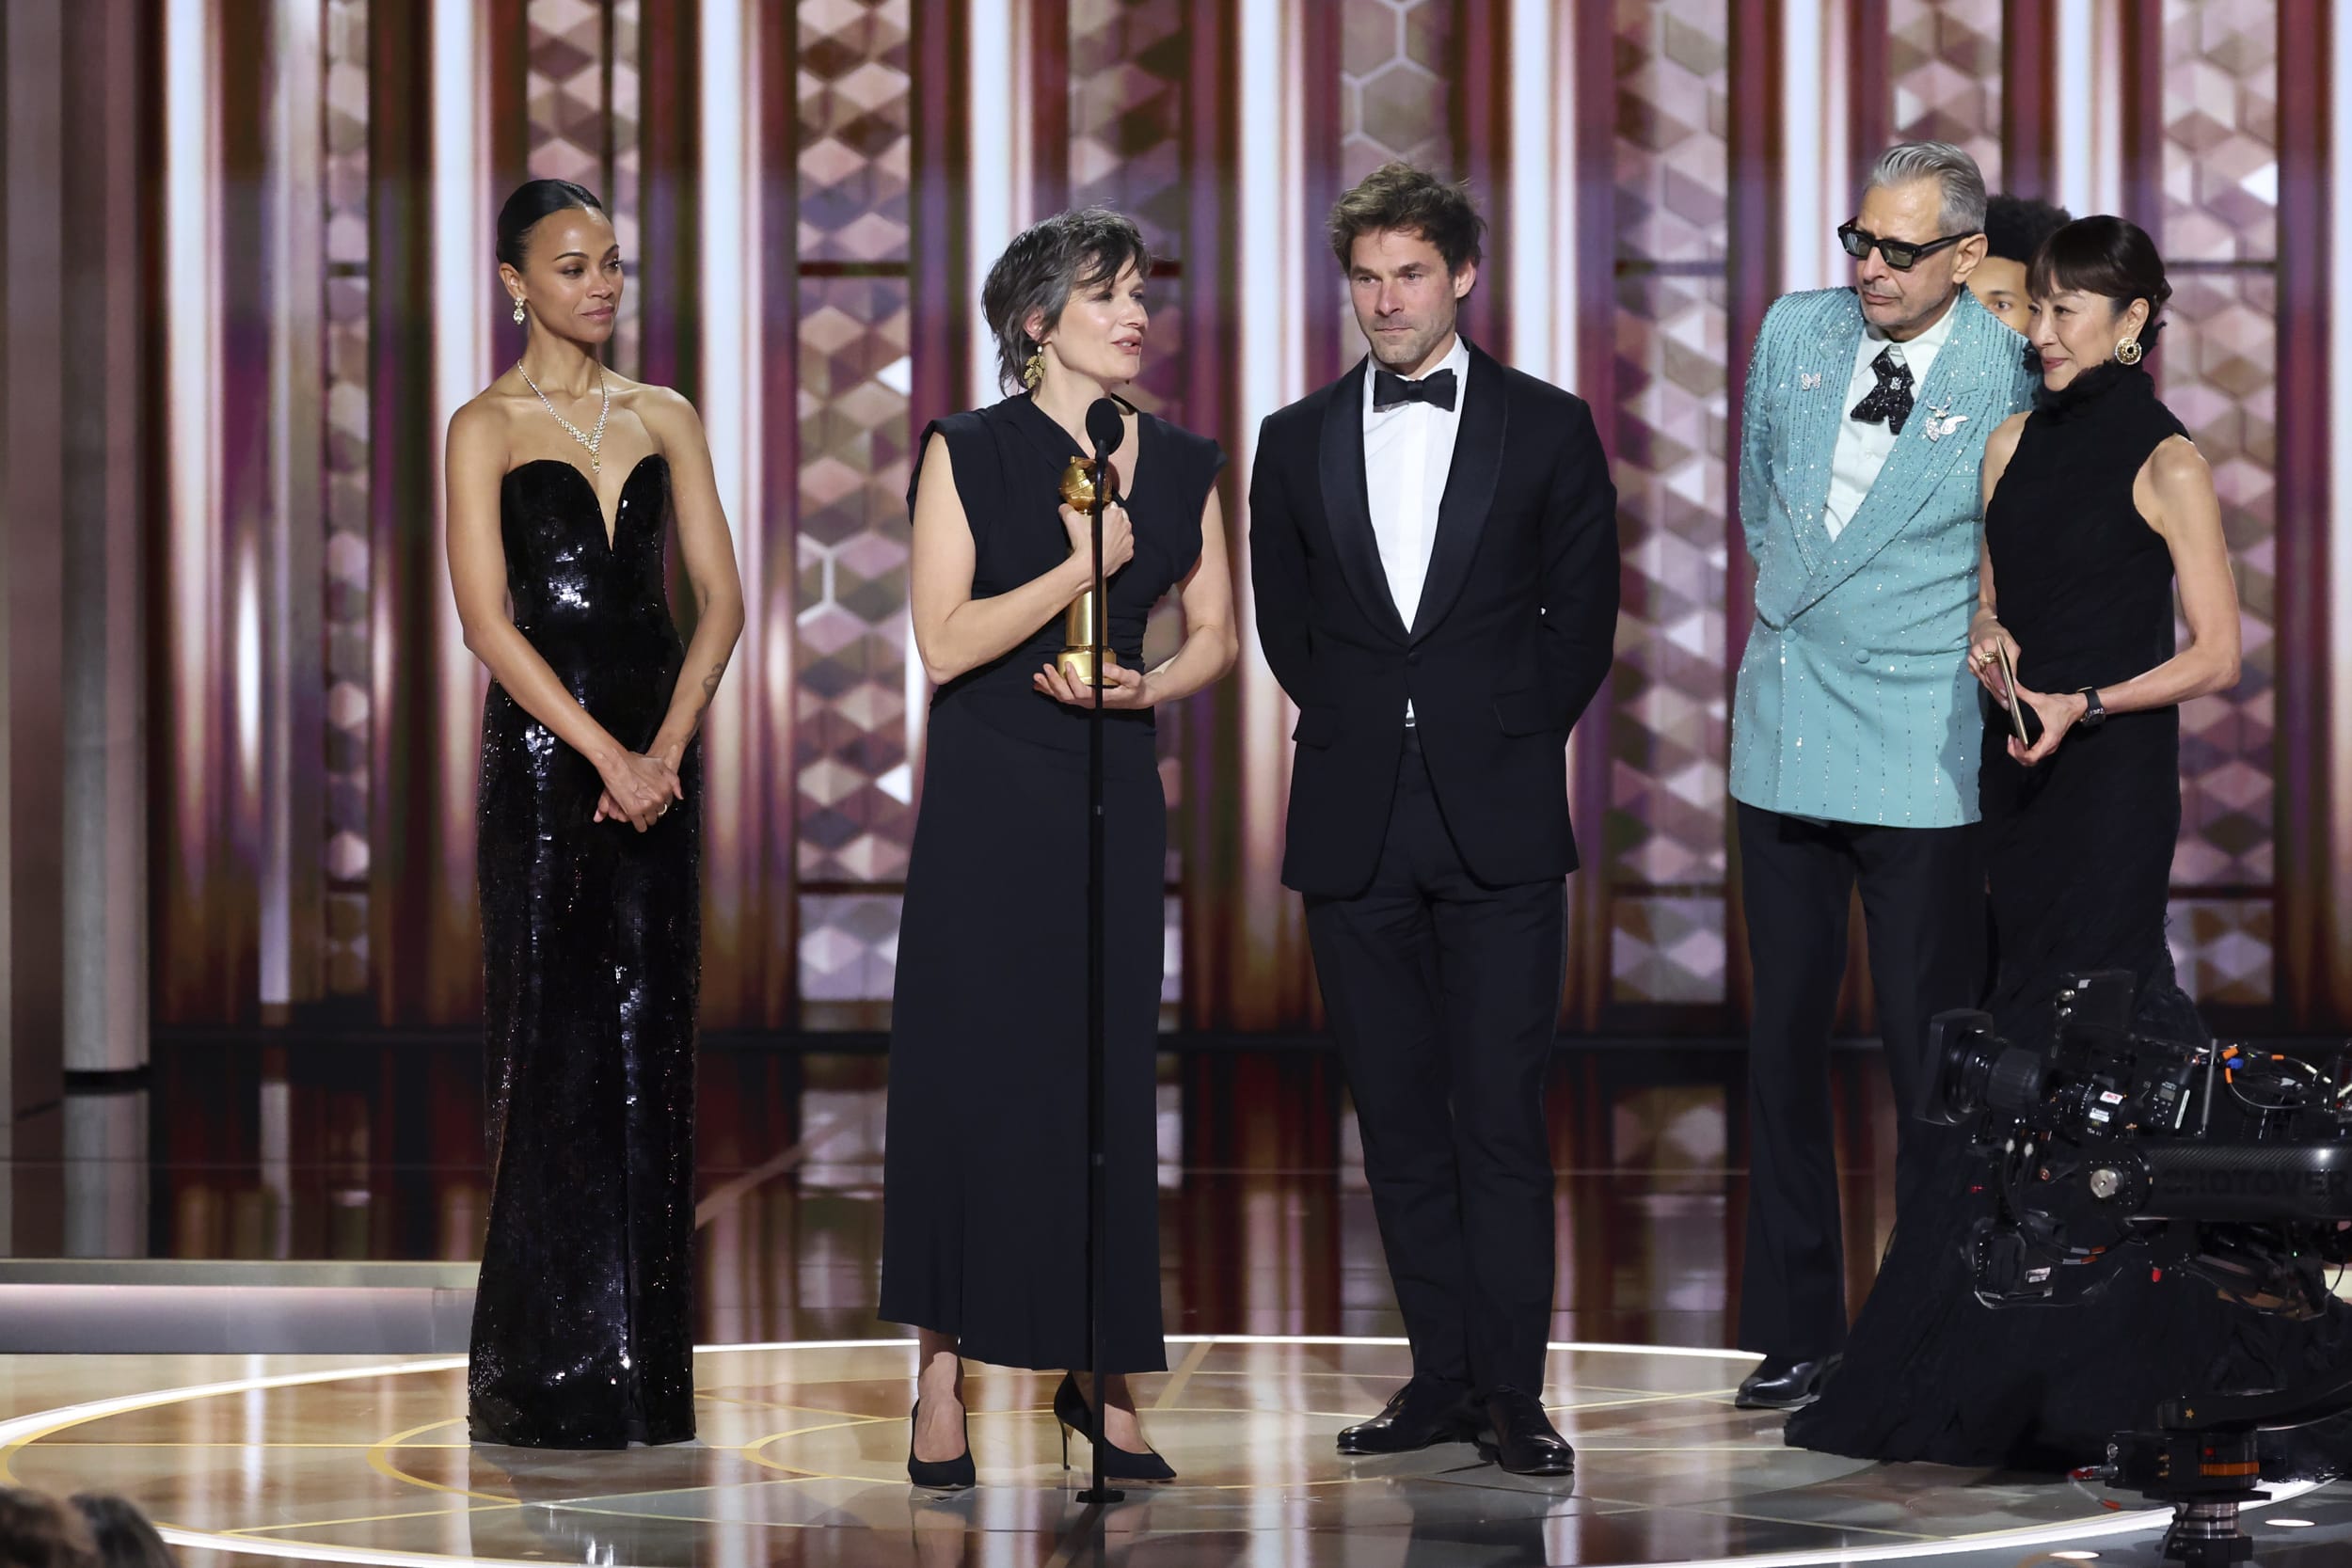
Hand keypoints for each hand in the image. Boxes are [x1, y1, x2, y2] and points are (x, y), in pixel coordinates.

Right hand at [593, 749, 683, 830]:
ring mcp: (647, 805)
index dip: (659, 801)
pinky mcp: (635, 812)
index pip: (667, 802)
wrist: (616, 763)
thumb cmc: (634, 762)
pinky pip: (640, 825)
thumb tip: (680, 795)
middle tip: (645, 805)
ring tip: (640, 813)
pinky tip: (637, 822)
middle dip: (653, 809)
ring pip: (651, 819)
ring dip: (646, 817)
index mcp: (666, 788)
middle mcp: (659, 798)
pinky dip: (639, 825)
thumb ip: (672, 779)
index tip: (653, 801)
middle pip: (660, 811)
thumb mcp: (659, 764)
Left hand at [1033, 660, 1152, 709]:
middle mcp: (1089, 702)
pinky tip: (1040, 685)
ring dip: (1048, 687)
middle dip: (1054, 682)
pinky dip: (1050, 691)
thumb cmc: (1134, 688)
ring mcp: (1084, 702)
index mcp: (1100, 699)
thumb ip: (1118, 673)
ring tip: (1037, 676)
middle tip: (1046, 668)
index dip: (1072, 680)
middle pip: (1066, 696)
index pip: (1081, 692)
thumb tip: (1101, 666)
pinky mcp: (1082, 698)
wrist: (1135, 697)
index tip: (1069, 665)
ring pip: (1062, 698)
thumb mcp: (1132, 679)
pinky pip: (1063, 696)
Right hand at [1059, 502, 1134, 592]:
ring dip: (1116, 535)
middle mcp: (1125, 526)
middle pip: (1120, 519)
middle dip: (1111, 522)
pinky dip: (1118, 548)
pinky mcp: (1128, 554)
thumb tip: (1065, 508)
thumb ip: (1068, 510)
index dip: (1104, 511)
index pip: (1113, 506)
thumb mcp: (1071, 520)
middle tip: (1099, 528)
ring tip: (1103, 540)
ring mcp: (1128, 541)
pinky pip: (1125, 548)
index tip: (1098, 517)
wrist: (1089, 566)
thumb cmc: (1084, 544)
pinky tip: (1108, 549)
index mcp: (1115, 514)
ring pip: (1124, 533)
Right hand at [1968, 620, 2021, 699]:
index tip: (2007, 691)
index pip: (1993, 667)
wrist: (1983, 630)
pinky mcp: (1970, 666)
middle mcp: (1976, 654)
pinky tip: (1997, 695)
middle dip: (1998, 691)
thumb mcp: (2011, 644)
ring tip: (2004, 702)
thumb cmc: (1999, 636)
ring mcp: (1971, 661)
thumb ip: (2012, 662)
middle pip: (1987, 676)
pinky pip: (1981, 679)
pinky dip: (1990, 687)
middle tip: (2007, 703)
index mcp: (1986, 645)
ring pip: (1984, 680)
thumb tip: (2014, 681)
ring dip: (1994, 692)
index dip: (1999, 681)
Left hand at [2007, 684, 2086, 766]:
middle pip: (2029, 761)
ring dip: (2019, 753)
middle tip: (2011, 739)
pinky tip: (2019, 739)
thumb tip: (2011, 685)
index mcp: (2049, 740)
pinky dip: (2024, 750)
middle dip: (2016, 753)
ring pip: (2031, 759)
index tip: (2013, 740)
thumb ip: (2023, 693)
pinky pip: (2034, 753)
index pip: (2031, 757)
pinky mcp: (2047, 744)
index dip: (2018, 752)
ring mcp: (2049, 747)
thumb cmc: (2062, 706)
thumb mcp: (2041, 699)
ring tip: (2013, 739)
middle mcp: (2049, 747)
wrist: (2076, 706)